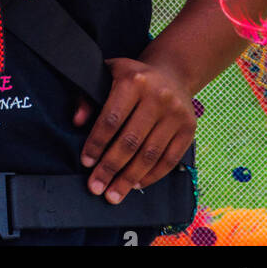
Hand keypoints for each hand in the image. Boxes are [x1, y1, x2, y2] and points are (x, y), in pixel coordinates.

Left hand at [74, 56, 195, 203]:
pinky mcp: (189, 128)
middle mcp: (158, 95)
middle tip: (96, 187)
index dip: (97, 143)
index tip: (86, 163)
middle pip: (130, 141)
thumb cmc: (132, 79)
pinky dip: (152, 176)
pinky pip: (169, 159)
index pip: (111, 119)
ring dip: (129, 178)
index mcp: (134, 80)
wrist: (173, 73)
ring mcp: (176, 113)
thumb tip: (77, 121)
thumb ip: (88, 95)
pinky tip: (136, 184)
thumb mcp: (108, 76)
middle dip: (110, 168)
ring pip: (149, 154)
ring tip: (114, 194)